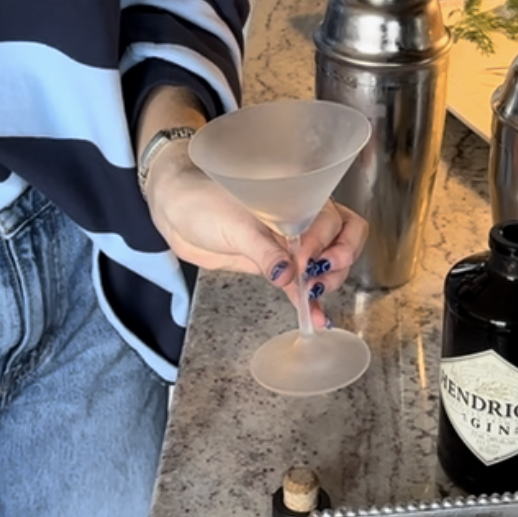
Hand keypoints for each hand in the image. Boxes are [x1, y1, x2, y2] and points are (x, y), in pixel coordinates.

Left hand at [144, 143, 368, 326]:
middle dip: (338, 260)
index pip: (332, 217)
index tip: (305, 259)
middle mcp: (298, 219)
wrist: (175, 213)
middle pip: (342, 237)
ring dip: (329, 280)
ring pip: (327, 261)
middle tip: (317, 277)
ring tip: (313, 295)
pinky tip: (316, 317)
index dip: (326, 240)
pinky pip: (301, 283)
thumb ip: (264, 250)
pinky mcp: (275, 264)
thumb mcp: (235, 225)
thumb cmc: (202, 202)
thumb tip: (288, 276)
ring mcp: (289, 242)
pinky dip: (309, 300)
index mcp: (295, 199)